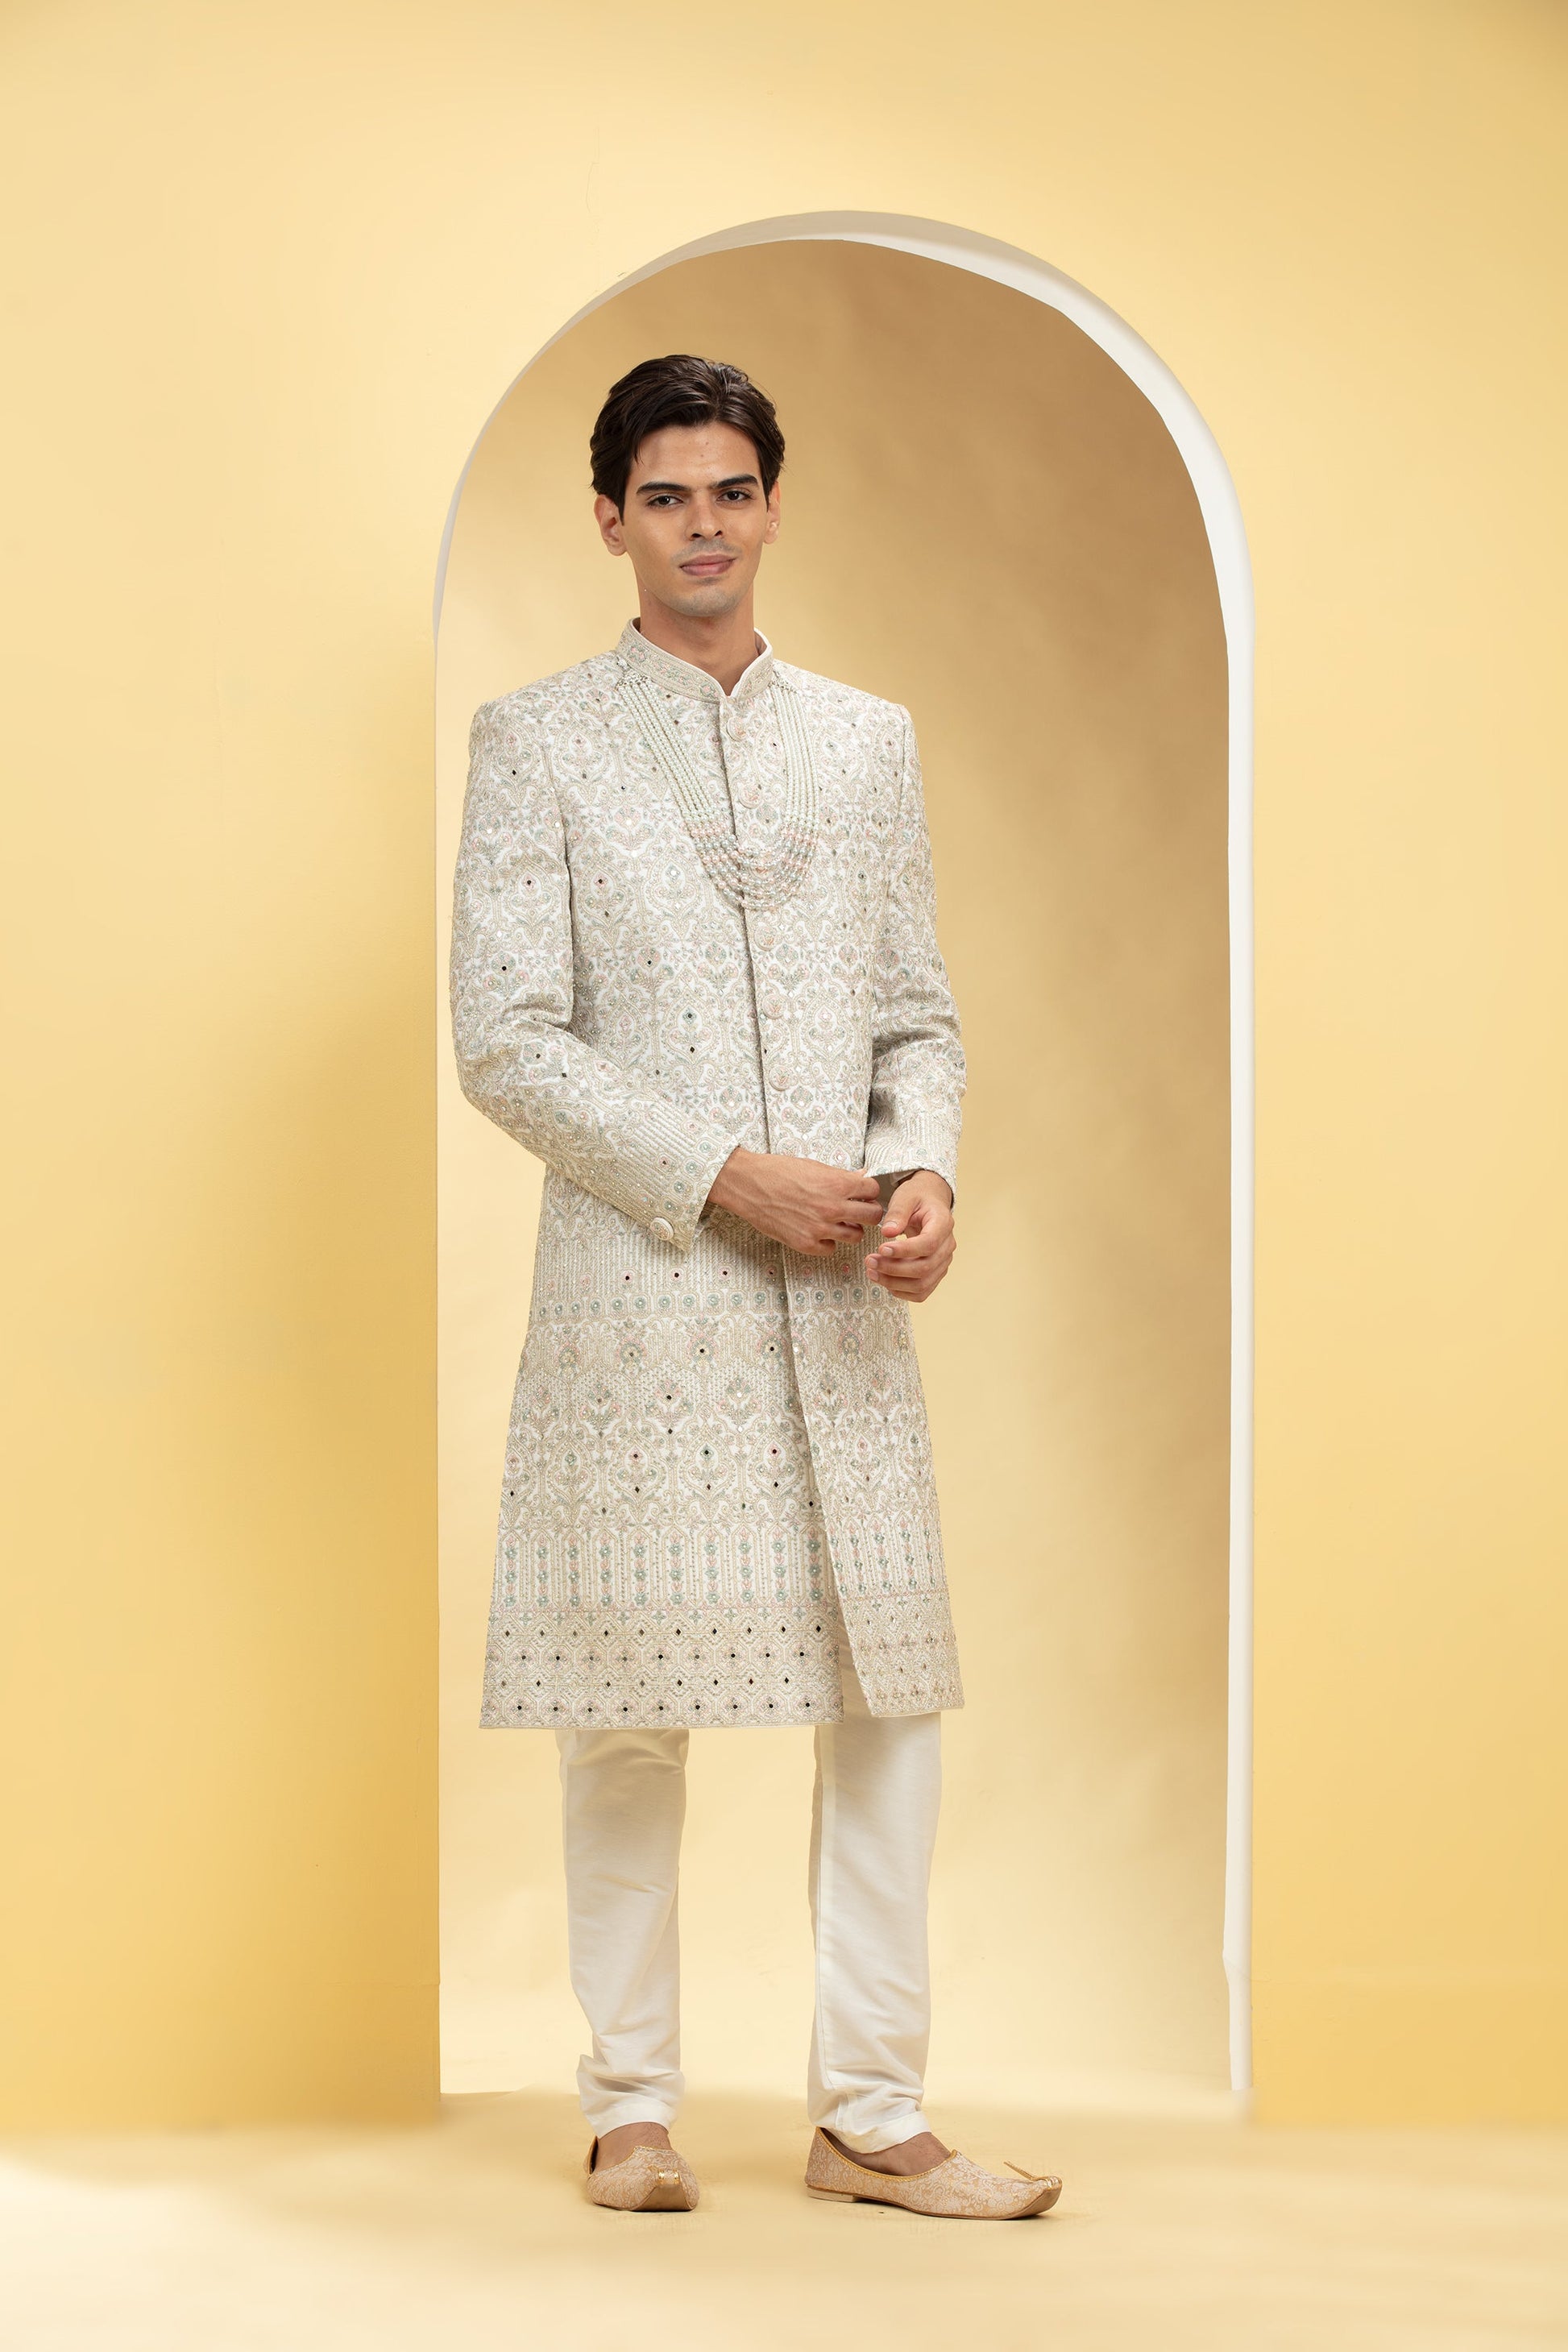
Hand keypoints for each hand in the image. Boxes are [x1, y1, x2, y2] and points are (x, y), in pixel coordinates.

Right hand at [707, 1147, 883, 1256]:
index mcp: (837, 1184)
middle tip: (859, 1210)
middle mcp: (832, 1207)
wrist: (748, 1184)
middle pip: (873, 1216)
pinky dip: (828, 1241)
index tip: (863, 1193)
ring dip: (850, 1228)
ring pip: (856, 1236)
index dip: (869, 1191)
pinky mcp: (806, 1244)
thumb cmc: (777, 1171)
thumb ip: (840, 1176)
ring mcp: (820, 1228)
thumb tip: (860, 1176)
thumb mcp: (814, 1166)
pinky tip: (819, 1231)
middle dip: (868, 1212)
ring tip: (838, 1221)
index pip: (873, 1190)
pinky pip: (831, 1248)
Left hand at [865, 1170, 955, 1302]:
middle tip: (870, 1261)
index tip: (881, 1248)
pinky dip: (901, 1291)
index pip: (928, 1244)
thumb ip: (897, 1212)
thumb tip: (887, 1232)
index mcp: (943, 1224)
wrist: (929, 1202)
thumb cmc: (918, 1198)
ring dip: (894, 1283)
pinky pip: (921, 1292)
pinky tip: (884, 1280)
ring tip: (872, 1272)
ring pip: (922, 1284)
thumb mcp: (906, 1196)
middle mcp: (947, 1246)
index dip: (905, 1250)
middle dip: (893, 1269)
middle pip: (925, 1268)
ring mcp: (943, 1262)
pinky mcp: (935, 1273)